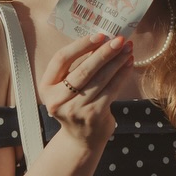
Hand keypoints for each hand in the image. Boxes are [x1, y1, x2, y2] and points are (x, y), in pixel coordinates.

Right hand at [41, 33, 134, 148]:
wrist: (81, 139)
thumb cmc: (75, 104)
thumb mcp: (66, 87)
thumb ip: (77, 66)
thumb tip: (102, 39)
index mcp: (46, 86)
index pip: (61, 59)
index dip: (80, 45)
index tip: (99, 36)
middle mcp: (57, 99)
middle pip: (83, 69)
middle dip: (104, 52)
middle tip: (120, 39)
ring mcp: (75, 109)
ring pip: (100, 79)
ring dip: (117, 61)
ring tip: (128, 49)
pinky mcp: (94, 115)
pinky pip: (111, 89)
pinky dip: (122, 74)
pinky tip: (129, 64)